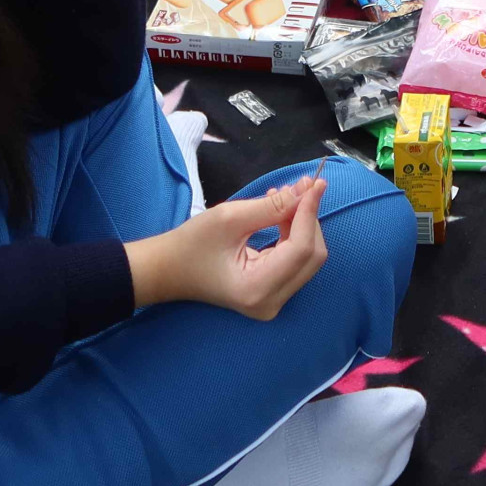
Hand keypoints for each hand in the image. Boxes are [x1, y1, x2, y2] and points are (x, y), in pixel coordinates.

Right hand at [128, 177, 328, 311]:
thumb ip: (273, 205)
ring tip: (283, 197)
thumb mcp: (230, 218)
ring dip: (301, 224)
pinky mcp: (272, 294)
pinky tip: (280, 214)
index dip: (310, 213)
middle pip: (312, 256)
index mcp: (257, 289)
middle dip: (308, 218)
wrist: (169, 270)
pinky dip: (293, 234)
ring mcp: (273, 302)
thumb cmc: (192, 243)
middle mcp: (271, 303)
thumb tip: (308, 189)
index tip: (315, 183)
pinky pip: (296, 261)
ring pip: (308, 257)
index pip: (302, 249)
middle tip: (300, 186)